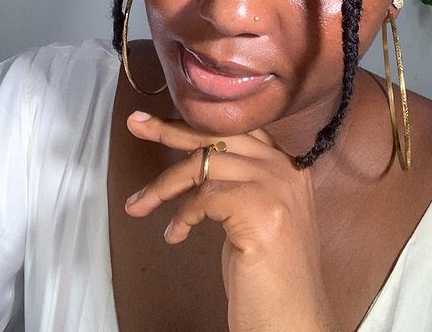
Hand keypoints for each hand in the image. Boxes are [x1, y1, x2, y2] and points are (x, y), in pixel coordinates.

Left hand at [124, 112, 340, 331]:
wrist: (294, 322)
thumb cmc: (271, 278)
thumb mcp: (257, 217)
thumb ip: (240, 183)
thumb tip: (199, 162)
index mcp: (289, 167)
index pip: (237, 129)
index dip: (196, 123)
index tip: (160, 120)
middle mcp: (286, 169)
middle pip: (218, 134)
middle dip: (170, 129)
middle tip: (137, 124)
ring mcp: (275, 187)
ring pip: (203, 164)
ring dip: (163, 185)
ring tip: (139, 205)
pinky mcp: (260, 210)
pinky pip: (204, 196)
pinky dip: (182, 215)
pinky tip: (176, 235)